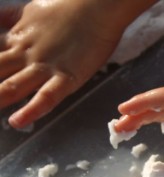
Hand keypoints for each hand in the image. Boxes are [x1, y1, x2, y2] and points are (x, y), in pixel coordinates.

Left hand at [0, 0, 129, 127]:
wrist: (96, 6)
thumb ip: (10, 18)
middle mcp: (25, 54)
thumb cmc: (68, 7)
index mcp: (16, 39)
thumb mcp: (30, 10)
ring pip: (11, 87)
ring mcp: (45, 67)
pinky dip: (32, 111)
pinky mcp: (67, 77)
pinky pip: (47, 97)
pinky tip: (17, 121)